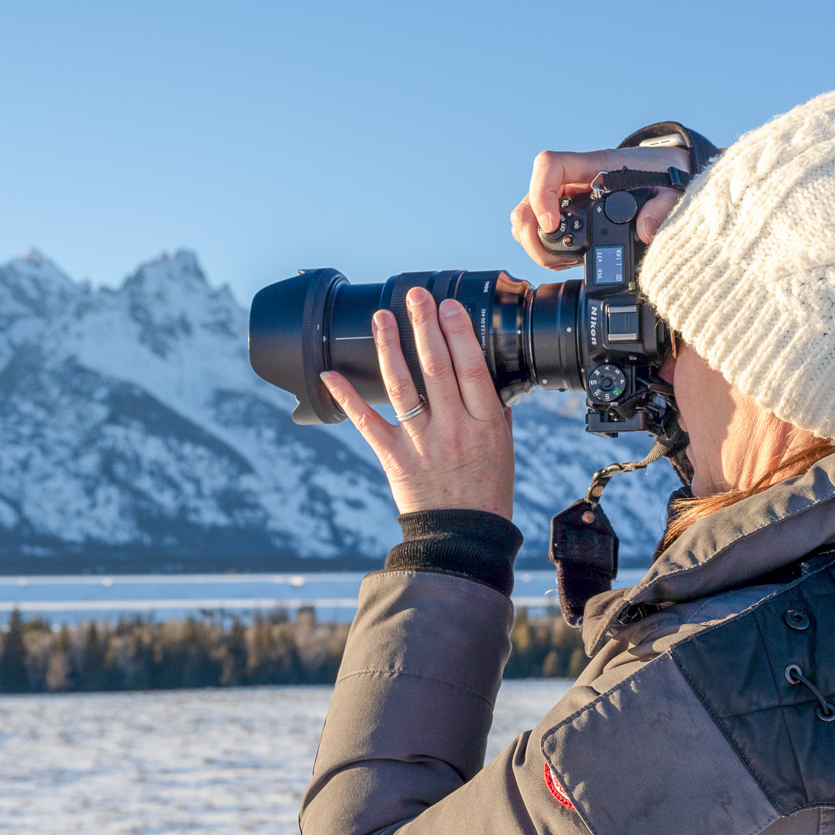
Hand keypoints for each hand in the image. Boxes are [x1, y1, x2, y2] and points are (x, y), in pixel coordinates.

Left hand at [319, 289, 513, 517]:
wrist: (462, 538)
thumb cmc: (486, 492)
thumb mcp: (503, 448)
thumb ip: (492, 410)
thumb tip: (485, 372)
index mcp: (485, 425)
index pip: (471, 369)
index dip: (458, 334)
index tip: (448, 306)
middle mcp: (453, 430)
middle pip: (436, 369)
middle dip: (424, 327)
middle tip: (416, 296)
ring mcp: (421, 443)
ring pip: (402, 387)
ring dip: (389, 348)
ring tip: (382, 317)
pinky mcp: (394, 458)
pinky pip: (367, 423)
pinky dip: (347, 398)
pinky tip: (331, 374)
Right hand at [509, 145, 693, 269]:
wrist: (667, 171)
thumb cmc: (665, 174)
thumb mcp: (671, 188)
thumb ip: (661, 207)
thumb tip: (645, 231)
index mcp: (593, 166)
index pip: (550, 165)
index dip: (541, 195)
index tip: (553, 224)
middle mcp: (573, 181)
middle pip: (529, 200)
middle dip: (532, 234)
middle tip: (555, 258)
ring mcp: (567, 198)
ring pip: (529, 218)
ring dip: (537, 245)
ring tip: (564, 261)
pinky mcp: (569, 214)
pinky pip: (541, 230)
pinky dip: (546, 249)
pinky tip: (567, 260)